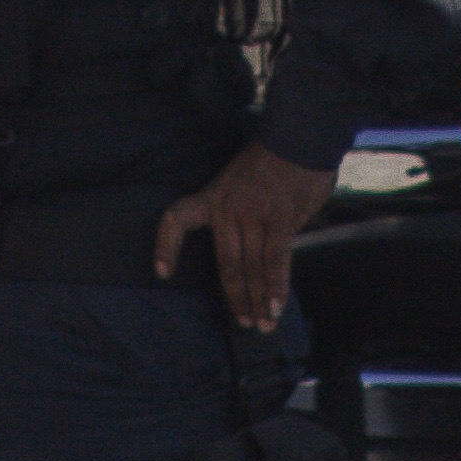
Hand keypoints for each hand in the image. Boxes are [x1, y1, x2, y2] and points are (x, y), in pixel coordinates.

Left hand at [153, 141, 335, 331]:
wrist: (298, 135)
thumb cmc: (274, 159)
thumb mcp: (240, 179)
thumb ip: (242, 213)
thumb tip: (257, 246)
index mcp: (212, 197)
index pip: (176, 220)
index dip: (166, 247)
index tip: (162, 272)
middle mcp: (228, 209)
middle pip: (227, 264)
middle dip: (236, 298)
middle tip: (244, 323)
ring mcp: (254, 215)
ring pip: (252, 267)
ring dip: (259, 300)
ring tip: (263, 324)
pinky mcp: (280, 220)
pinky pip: (276, 260)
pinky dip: (277, 286)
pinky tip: (277, 306)